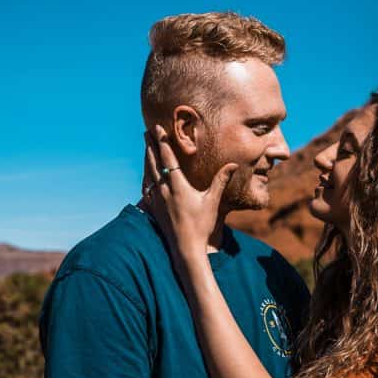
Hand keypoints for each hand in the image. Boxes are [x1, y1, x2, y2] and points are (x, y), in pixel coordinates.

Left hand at [144, 126, 236, 259]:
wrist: (186, 248)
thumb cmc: (201, 225)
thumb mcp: (212, 201)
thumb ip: (220, 180)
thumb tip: (233, 164)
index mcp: (177, 186)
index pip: (167, 158)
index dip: (163, 142)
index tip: (157, 128)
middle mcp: (164, 190)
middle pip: (154, 162)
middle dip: (150, 145)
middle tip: (146, 131)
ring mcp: (157, 200)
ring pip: (148, 174)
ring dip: (147, 159)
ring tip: (145, 147)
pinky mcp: (155, 209)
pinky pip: (147, 188)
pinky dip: (146, 177)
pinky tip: (145, 176)